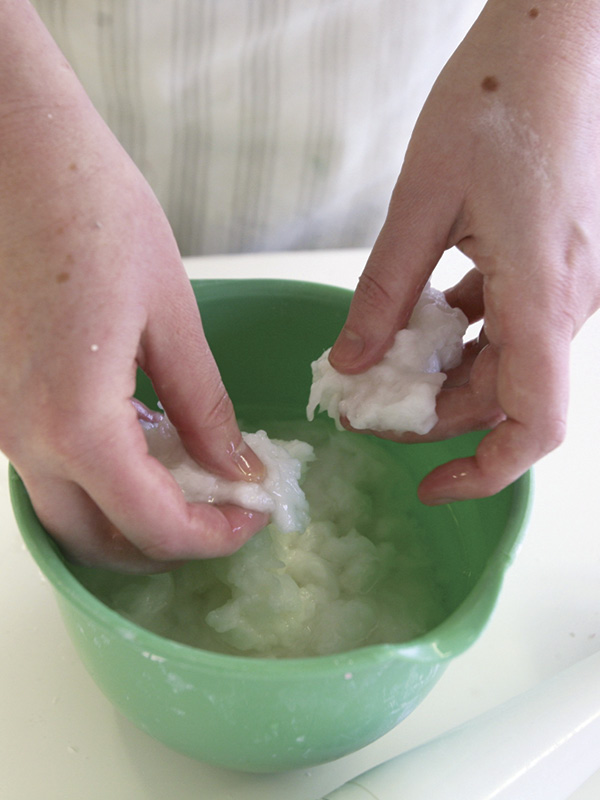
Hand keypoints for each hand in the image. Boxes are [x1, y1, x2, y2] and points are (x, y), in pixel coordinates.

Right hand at [0, 3, 266, 571]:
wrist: (16, 155)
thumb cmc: (94, 213)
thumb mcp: (170, 316)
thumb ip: (202, 406)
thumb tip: (234, 466)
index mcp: (75, 422)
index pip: (153, 525)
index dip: (213, 534)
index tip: (254, 513)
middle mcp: (24, 438)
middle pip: (101, 540)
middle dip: (170, 541)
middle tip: (225, 510)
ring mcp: (1, 424)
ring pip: (70, 512)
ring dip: (133, 514)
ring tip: (193, 479)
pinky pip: (50, 470)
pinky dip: (101, 479)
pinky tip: (144, 443)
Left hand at [330, 0, 599, 503]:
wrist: (565, 32)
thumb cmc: (503, 95)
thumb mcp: (423, 200)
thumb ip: (384, 291)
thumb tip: (351, 363)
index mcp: (543, 295)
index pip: (536, 426)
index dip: (484, 472)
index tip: (426, 485)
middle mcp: (566, 303)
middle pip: (501, 400)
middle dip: (429, 415)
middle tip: (363, 403)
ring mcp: (567, 284)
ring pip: (503, 365)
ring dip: (442, 374)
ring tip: (382, 358)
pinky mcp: (555, 262)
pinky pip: (509, 323)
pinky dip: (462, 334)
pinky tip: (421, 311)